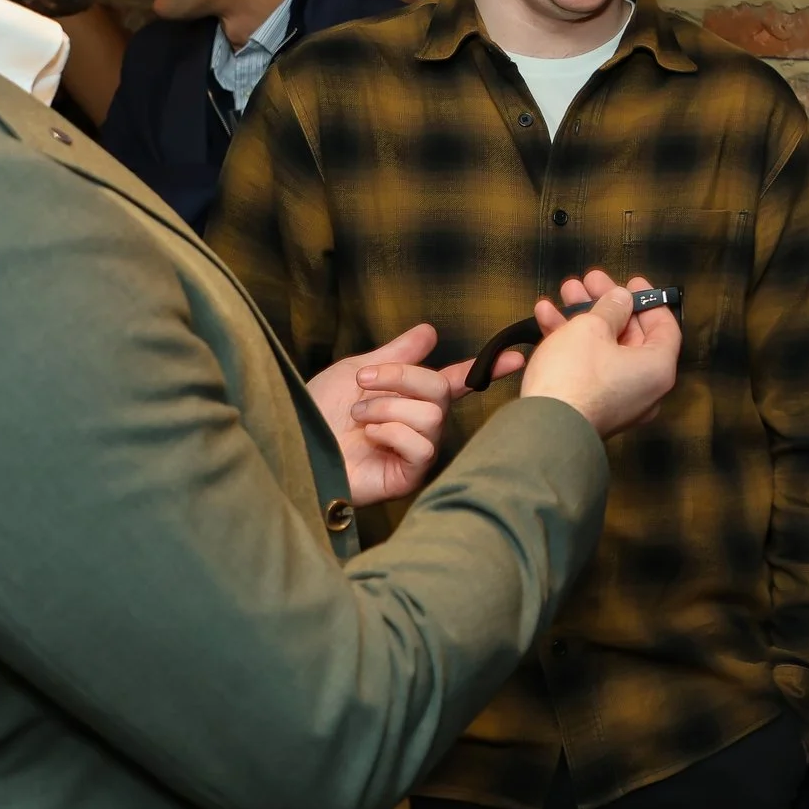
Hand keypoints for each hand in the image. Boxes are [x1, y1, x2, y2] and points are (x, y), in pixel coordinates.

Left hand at [308, 323, 519, 506]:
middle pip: (440, 391)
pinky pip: (422, 447)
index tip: (517, 356)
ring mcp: (415, 452)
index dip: (489, 369)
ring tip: (359, 416)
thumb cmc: (316, 412)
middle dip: (402, 379)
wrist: (291, 443)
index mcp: (410, 398)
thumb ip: (396, 354)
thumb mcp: (356, 371)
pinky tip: (369, 437)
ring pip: (432, 416)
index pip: (458, 382)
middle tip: (364, 382)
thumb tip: (429, 331)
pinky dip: (392, 433)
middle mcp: (419, 425)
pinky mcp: (407, 477)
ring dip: (388, 407)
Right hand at [519, 270, 681, 437]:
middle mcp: (643, 388)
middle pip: (630, 335)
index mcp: (657, 368)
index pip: (665, 327)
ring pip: (604, 348)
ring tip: (565, 293)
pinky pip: (587, 367)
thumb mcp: (593, 327)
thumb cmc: (574, 378)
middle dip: (605, 304)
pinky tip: (547, 317)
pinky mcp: (591, 406)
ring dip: (583, 318)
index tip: (631, 282)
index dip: (648, 300)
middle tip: (588, 282)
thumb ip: (611, 307)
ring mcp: (617, 400)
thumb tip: (621, 299)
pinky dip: (571, 342)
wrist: (541, 429)